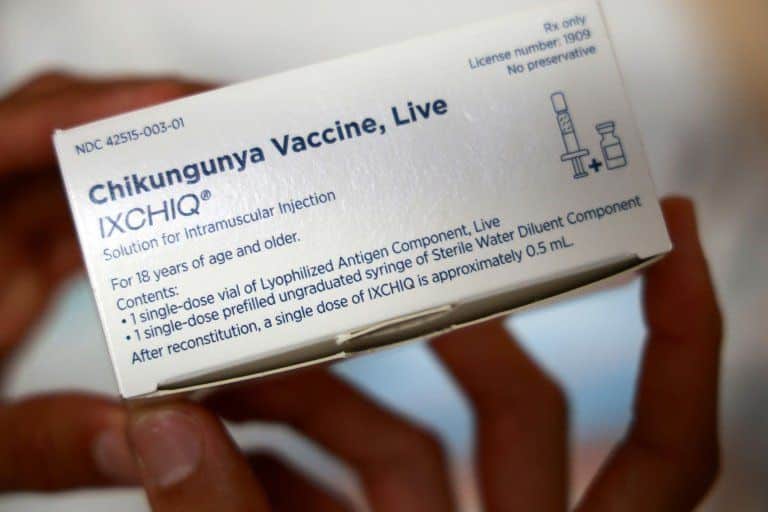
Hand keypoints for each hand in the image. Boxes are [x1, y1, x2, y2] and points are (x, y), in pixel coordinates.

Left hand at [0, 73, 207, 491]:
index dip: (91, 110)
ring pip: (68, 181)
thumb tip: (151, 434)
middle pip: (49, 139)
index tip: (171, 104)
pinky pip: (75, 226)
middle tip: (213, 127)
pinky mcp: (13, 270)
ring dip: (138, 170)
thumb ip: (45, 440)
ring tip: (210, 167)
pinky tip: (175, 229)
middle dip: (133, 122)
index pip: (5, 139)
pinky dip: (128, 221)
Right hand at [126, 197, 721, 510]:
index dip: (680, 338)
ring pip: (425, 447)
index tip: (661, 232)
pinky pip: (369, 495)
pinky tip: (239, 448)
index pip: (672, 444)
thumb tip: (170, 434)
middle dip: (454, 332)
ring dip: (339, 401)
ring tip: (261, 362)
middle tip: (398, 269)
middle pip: (521, 409)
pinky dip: (307, 471)